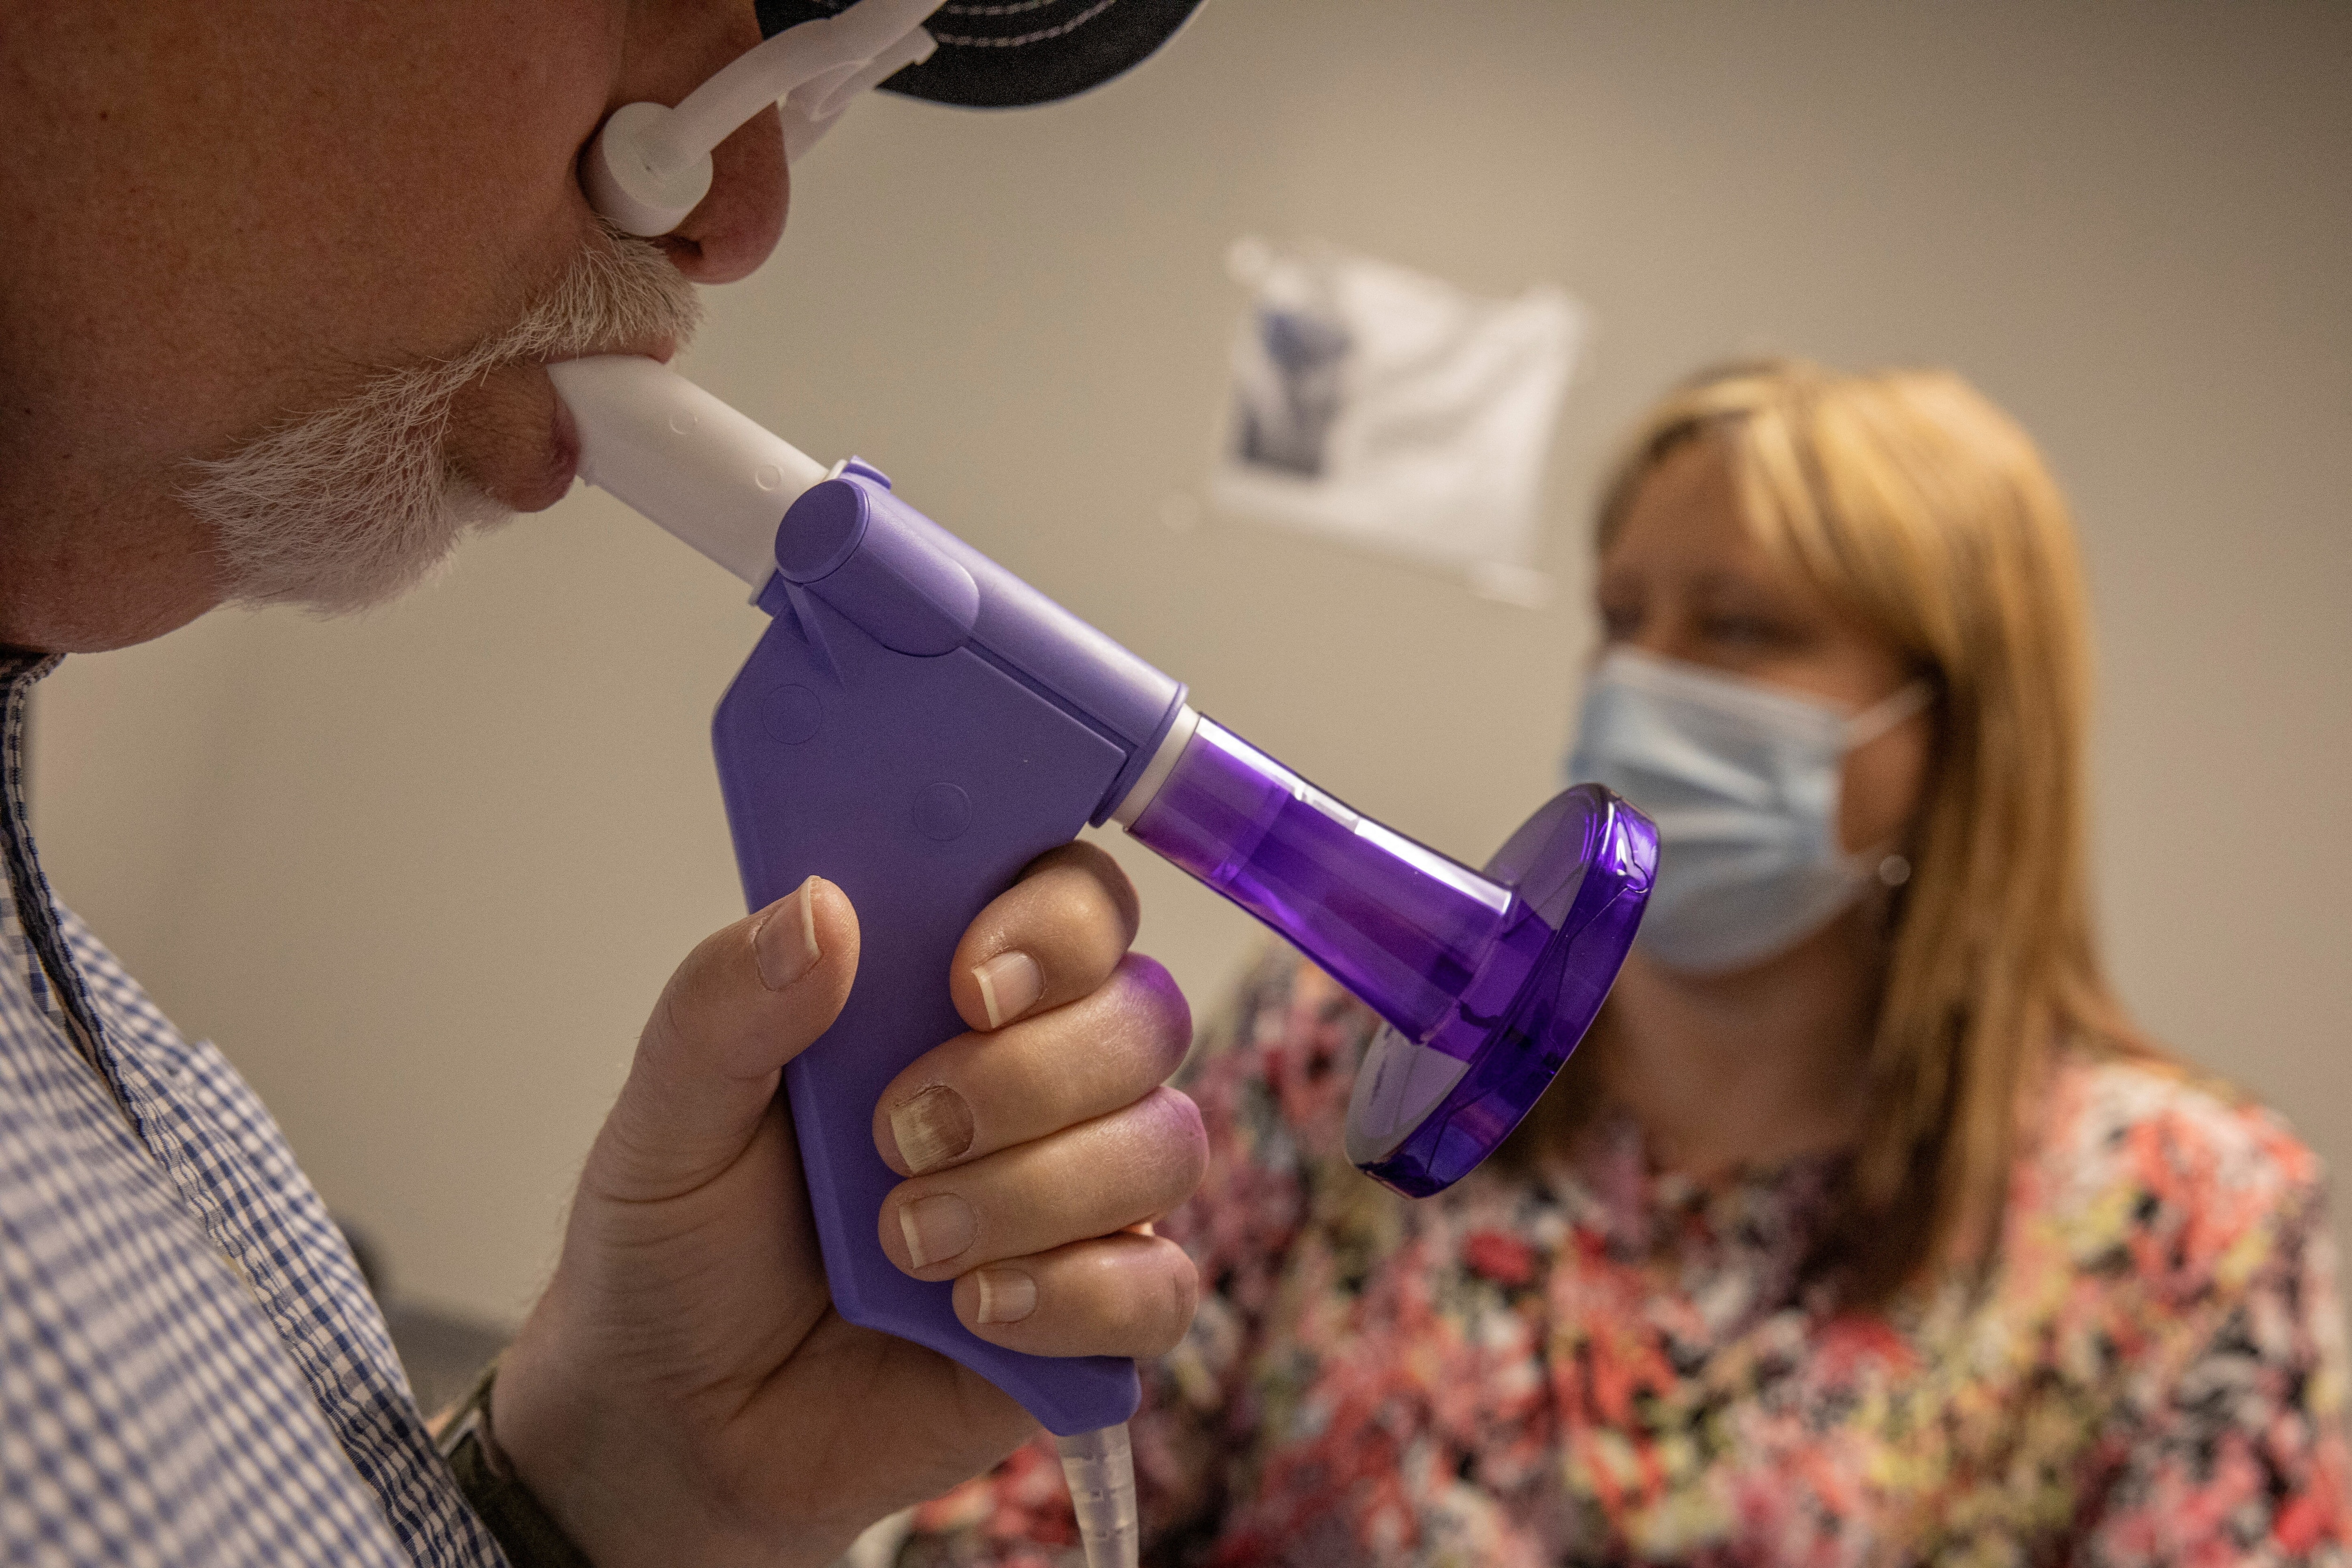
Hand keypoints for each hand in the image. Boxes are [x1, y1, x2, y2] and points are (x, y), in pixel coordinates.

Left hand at [492, 844, 1203, 1566]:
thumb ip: (727, 1004)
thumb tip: (823, 908)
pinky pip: (1163, 1285)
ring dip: (1037, 1192)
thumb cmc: (680, 1250)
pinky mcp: (1094, 1317)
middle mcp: (1038, 1078)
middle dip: (1031, 1075)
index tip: (969, 981)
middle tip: (898, 1133)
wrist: (675, 1431)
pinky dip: (1077, 1297)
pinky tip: (976, 1314)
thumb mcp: (667, 1117)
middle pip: (1144, 1013)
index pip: (1076, 902)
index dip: (1056, 924)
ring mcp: (1077, 1198)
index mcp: (945, 993)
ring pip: (1164, 1143)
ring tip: (906, 1243)